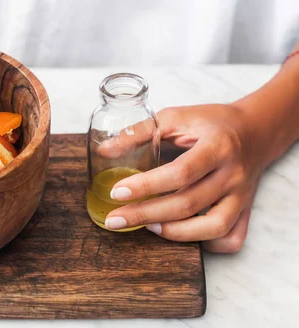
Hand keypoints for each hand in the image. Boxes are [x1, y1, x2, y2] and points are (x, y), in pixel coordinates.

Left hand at [104, 104, 265, 252]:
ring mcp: (242, 196)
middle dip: (146, 214)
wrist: (254, 130)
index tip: (117, 192)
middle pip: (189, 203)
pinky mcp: (246, 210)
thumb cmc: (210, 123)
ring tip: (146, 226)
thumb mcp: (175, 117)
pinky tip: (181, 235)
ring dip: (175, 233)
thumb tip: (105, 151)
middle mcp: (232, 174)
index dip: (147, 186)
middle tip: (115, 219)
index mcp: (216, 146)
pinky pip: (231, 238)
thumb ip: (140, 132)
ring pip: (213, 227)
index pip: (180, 172)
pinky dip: (207, 244)